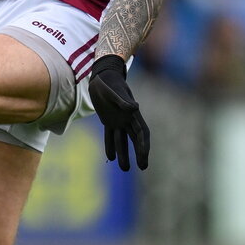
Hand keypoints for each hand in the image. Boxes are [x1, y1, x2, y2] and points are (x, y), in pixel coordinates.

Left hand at [88, 55, 149, 170]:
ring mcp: (118, 120)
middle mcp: (128, 118)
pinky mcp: (108, 120)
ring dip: (124, 153)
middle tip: (142, 167)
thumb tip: (134, 108)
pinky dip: (110, 146)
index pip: (142, 133)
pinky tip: (110, 158)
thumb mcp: (113, 91)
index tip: (143, 158)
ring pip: (123, 140)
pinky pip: (110, 136)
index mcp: (132, 113)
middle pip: (136, 139)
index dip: (143, 146)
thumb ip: (123, 101)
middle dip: (139, 153)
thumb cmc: (108, 82)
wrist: (101, 76)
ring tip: (124, 168)